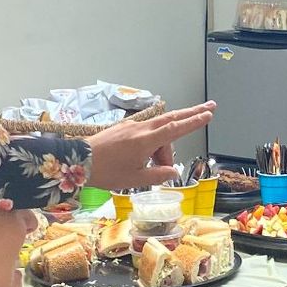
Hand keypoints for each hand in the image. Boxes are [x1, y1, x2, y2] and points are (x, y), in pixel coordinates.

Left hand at [84, 102, 215, 190]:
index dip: (194, 121)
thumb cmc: (106, 172)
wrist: (77, 161)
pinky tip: (148, 157)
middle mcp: (141, 129)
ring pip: (158, 131)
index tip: (209, 113)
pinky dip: (153, 143)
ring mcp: (131, 127)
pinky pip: (145, 133)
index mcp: (146, 141)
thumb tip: (173, 172)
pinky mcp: (123, 129)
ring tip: (161, 168)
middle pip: (172, 119)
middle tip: (209, 107)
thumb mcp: (135, 178)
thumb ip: (158, 174)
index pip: (176, 128)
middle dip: (192, 113)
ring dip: (165, 146)